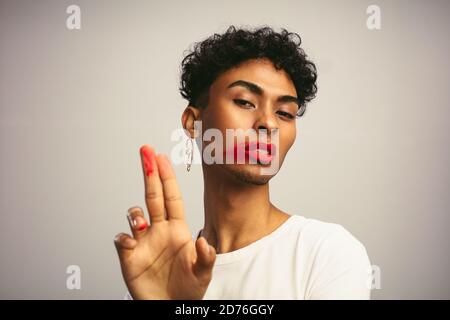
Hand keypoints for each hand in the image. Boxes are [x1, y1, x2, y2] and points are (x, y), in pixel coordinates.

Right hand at [114, 145, 215, 298]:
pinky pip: (122, 239)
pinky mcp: (130, 256)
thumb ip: (205, 257)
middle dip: (149, 173)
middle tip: (144, 152)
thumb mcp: (203, 273)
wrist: (170, 306)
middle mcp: (159, 230)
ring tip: (141, 222)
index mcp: (178, 229)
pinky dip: (124, 238)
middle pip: (152, 196)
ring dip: (135, 213)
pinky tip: (132, 245)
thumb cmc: (188, 289)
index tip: (161, 157)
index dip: (166, 177)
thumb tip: (202, 240)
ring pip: (135, 214)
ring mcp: (143, 241)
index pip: (171, 197)